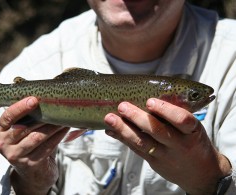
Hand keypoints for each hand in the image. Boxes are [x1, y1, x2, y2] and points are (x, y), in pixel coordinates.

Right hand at [0, 96, 68, 194]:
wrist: (32, 173)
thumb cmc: (29, 143)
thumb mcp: (23, 129)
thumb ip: (28, 115)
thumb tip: (45, 95)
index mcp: (1, 130)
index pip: (7, 117)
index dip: (20, 107)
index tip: (34, 99)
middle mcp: (4, 144)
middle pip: (24, 127)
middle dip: (42, 116)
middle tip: (58, 105)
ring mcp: (16, 156)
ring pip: (37, 137)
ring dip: (53, 126)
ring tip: (64, 117)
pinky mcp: (30, 164)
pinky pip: (47, 147)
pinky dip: (58, 136)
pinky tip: (65, 128)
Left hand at [104, 98, 231, 194]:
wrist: (202, 174)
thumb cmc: (194, 143)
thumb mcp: (194, 128)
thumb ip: (177, 115)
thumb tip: (150, 96)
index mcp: (192, 132)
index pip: (182, 120)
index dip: (166, 110)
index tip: (150, 101)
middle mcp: (179, 145)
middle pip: (157, 131)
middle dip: (137, 117)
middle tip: (122, 106)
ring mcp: (165, 156)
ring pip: (142, 142)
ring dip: (123, 129)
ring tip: (109, 118)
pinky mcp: (154, 163)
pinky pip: (136, 150)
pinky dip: (122, 138)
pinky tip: (110, 130)